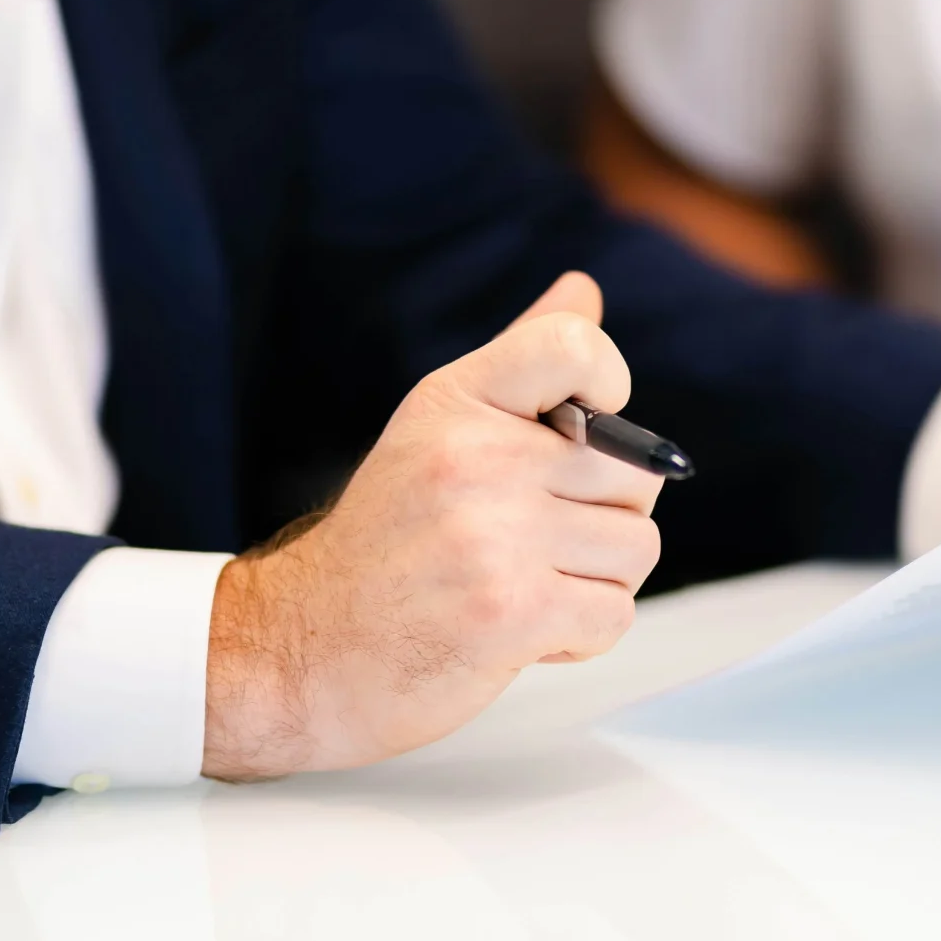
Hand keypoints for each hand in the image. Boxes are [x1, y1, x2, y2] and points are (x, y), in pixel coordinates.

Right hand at [202, 272, 664, 779]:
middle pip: (635, 471)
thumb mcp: (439, 430)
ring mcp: (491, 535)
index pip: (574, 345)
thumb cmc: (388, 544)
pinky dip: (581, 635)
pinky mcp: (509, 612)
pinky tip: (522, 632)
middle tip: (537, 542)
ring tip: (524, 586)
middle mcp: (474, 457)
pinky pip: (615, 612)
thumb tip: (583, 289)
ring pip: (636, 547)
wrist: (304, 650)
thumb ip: (522, 365)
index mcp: (458, 401)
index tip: (581, 432)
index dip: (609, 387)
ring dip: (595, 582)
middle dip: (607, 517)